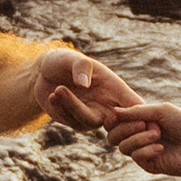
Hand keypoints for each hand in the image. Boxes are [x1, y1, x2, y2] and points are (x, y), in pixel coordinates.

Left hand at [34, 46, 148, 132]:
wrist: (43, 73)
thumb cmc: (64, 62)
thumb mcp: (72, 58)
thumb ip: (81, 66)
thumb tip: (84, 84)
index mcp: (116, 88)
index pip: (136, 106)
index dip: (138, 115)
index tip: (122, 110)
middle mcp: (107, 105)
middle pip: (118, 123)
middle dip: (106, 120)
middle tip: (97, 111)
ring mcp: (92, 116)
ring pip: (88, 121)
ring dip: (72, 106)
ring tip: (58, 89)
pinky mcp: (75, 122)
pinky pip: (71, 121)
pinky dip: (61, 108)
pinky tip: (53, 95)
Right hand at [102, 100, 180, 177]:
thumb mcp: (162, 111)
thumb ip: (137, 112)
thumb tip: (114, 111)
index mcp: (141, 121)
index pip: (116, 122)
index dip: (114, 119)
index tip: (118, 115)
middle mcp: (139, 136)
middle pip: (114, 136)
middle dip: (126, 128)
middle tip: (144, 124)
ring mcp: (143, 151)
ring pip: (123, 147)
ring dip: (138, 139)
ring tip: (157, 135)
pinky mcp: (150, 165)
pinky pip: (136, 157)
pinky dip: (146, 150)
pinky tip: (161, 149)